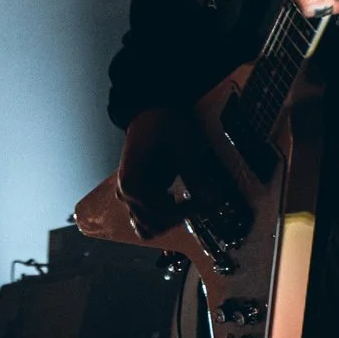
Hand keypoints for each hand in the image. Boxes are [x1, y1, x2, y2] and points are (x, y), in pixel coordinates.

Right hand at [118, 105, 222, 238]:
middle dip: (183, 217)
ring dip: (173, 220)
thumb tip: (214, 200)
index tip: (211, 203)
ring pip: (149, 227)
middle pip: (154, 224)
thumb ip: (196, 175)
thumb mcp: (182, 147)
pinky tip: (180, 199)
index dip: (188, 211)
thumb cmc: (163, 123)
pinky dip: (165, 216)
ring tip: (194, 200)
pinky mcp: (139, 195)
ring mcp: (129, 196)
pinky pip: (149, 218)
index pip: (161, 212)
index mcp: (131, 182)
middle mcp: (125, 194)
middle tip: (209, 202)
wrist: (151, 110)